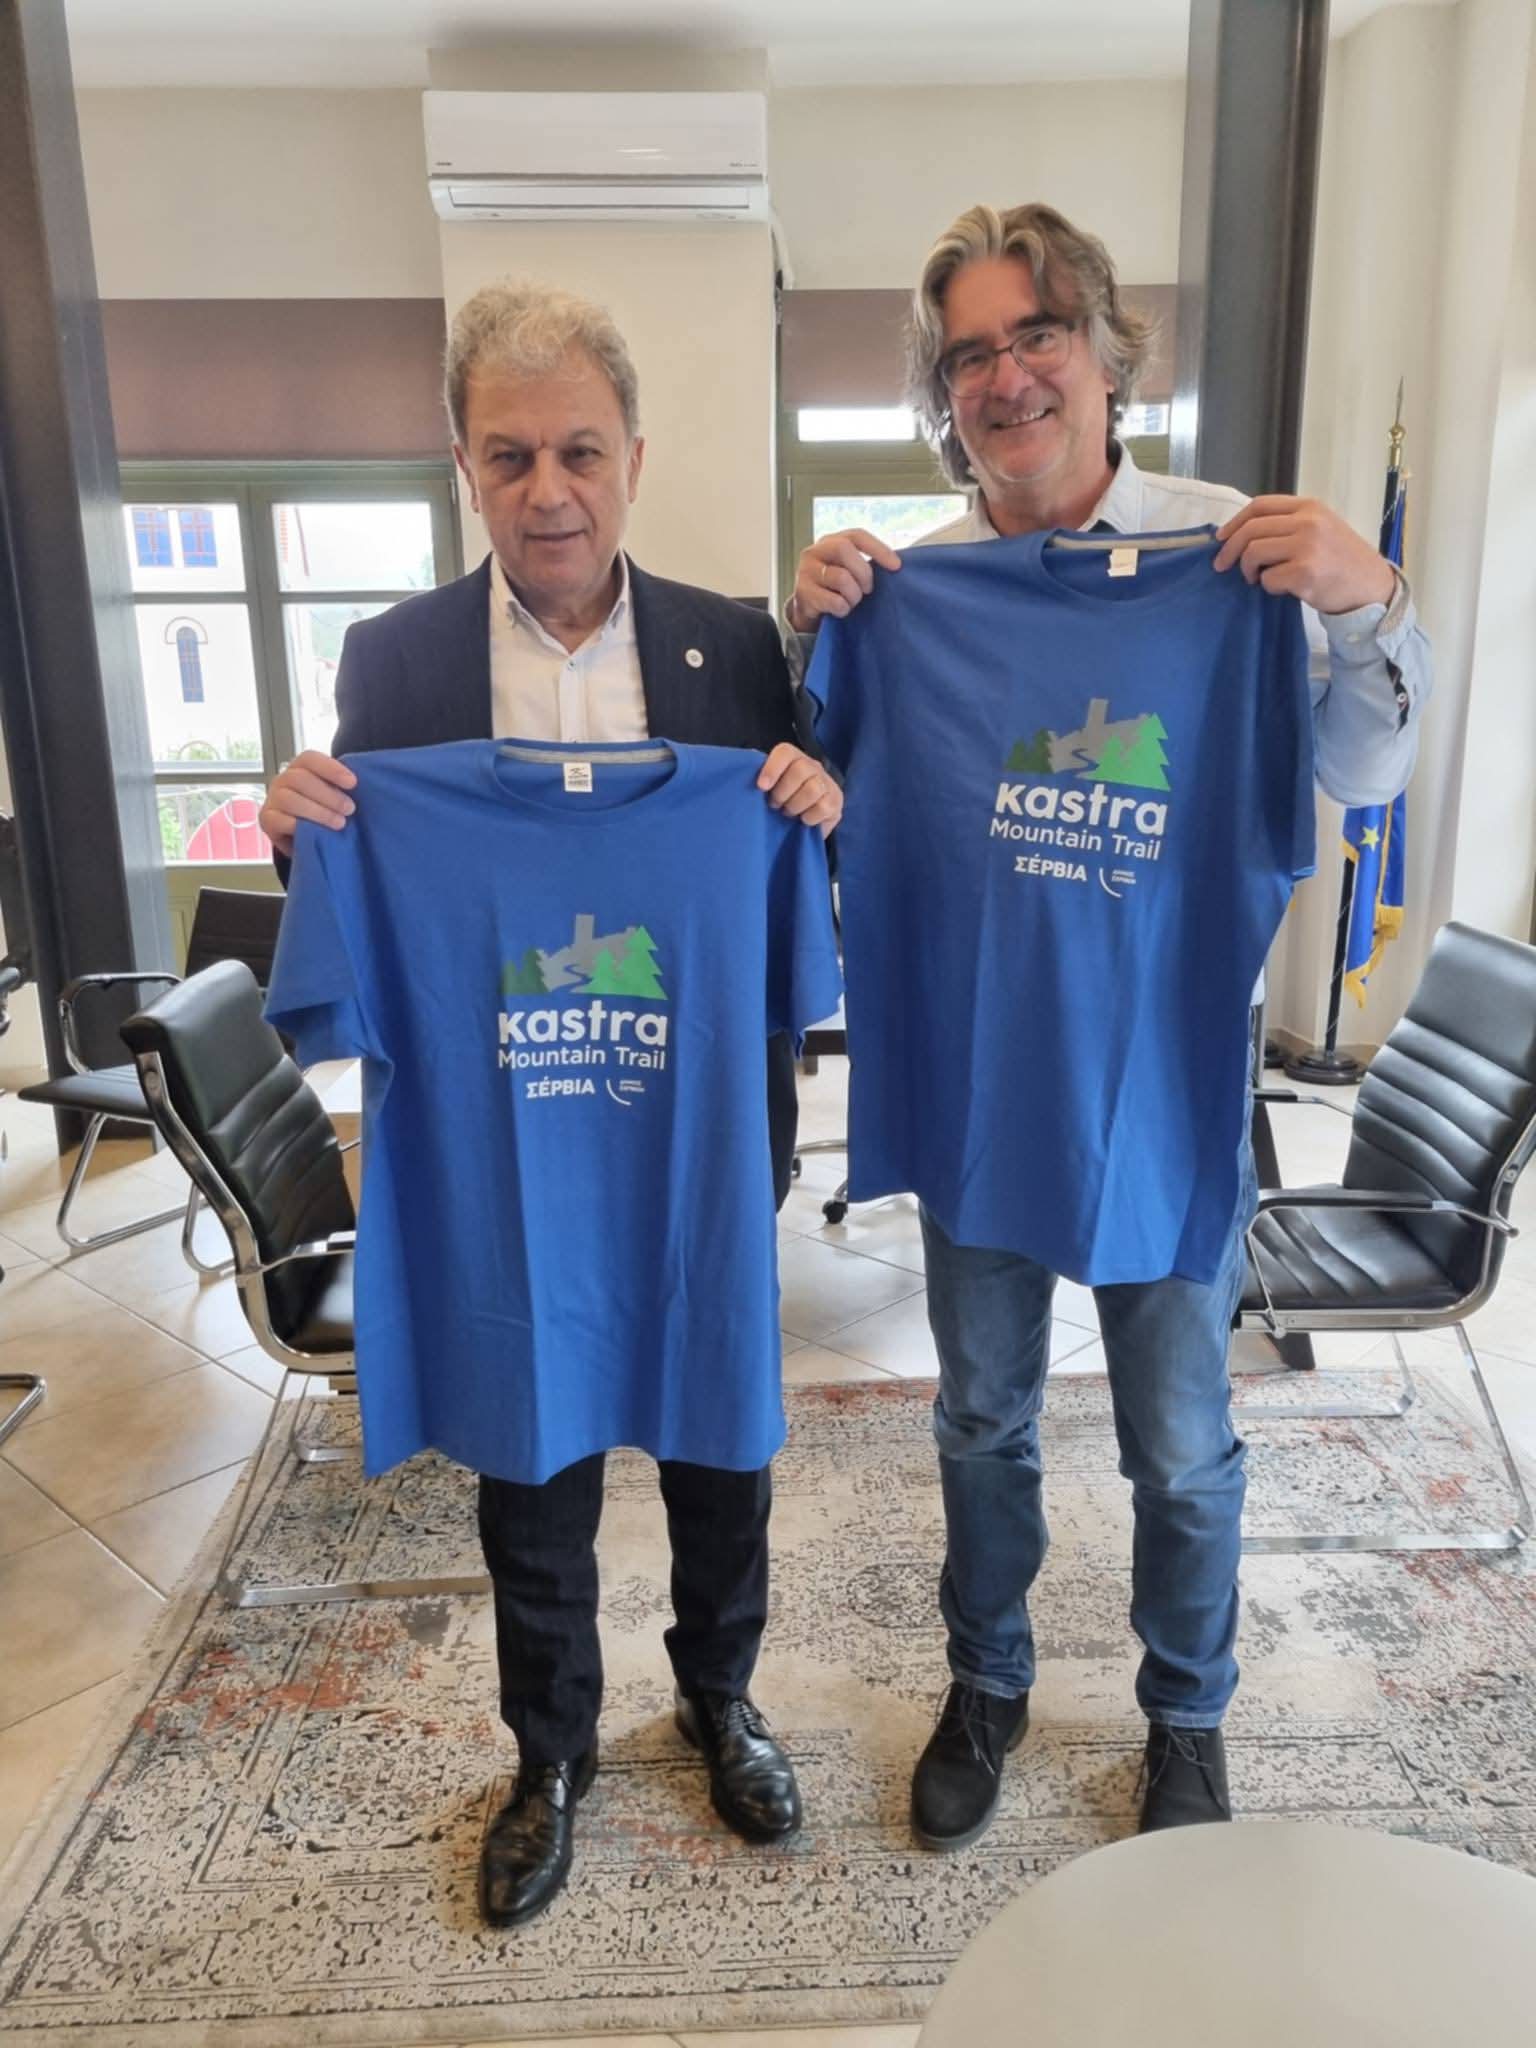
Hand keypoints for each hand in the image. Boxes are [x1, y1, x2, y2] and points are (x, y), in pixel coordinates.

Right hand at [259, 751, 357, 859]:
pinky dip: (298, 826)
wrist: (303, 837)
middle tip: (350, 809)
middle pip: (300, 779)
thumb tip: (365, 786)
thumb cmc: (323, 810)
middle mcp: (282, 779)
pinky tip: (316, 832)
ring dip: (318, 812)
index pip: (310, 759)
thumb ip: (341, 787)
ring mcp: (272, 799)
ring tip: (339, 823)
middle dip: (328, 795)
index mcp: (300, 768)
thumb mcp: (333, 795)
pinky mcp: (267, 820)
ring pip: (290, 799)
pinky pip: (279, 820)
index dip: (331, 768)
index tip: (353, 783)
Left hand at [757, 743, 842, 836]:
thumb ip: (757, 777)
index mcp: (792, 757)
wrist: (803, 817)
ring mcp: (826, 782)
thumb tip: (742, 774)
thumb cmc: (780, 799)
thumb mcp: (767, 786)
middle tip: (775, 805)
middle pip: (801, 770)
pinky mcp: (836, 801)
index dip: (772, 768)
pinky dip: (810, 817)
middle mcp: (812, 765)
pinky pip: (824, 807)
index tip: (761, 787)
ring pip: (812, 789)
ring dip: (795, 805)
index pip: (785, 753)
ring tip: (788, 812)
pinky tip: (803, 820)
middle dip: (783, 792)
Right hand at [787, 527, 901, 630]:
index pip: (857, 536)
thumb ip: (864, 562)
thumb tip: (896, 565)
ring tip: (852, 601)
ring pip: (841, 578)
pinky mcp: (802, 593)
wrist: (807, 608)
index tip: (896, 566)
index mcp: (830, 541)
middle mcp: (815, 551)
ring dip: (854, 595)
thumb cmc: (834, 587)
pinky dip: (843, 609)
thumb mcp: (847, 568)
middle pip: (844, 550)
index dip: (878, 549)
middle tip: (868, 589)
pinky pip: (834, 601)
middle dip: (863, 573)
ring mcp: (805, 571)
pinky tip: (841, 610)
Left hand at [1213, 496, 1394, 613]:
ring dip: (1248, 570)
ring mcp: (1307, 546)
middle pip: (1251, 529)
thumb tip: (1241, 534)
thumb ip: (1288, 524)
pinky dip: (1268, 587)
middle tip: (1222, 565)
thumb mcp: (1321, 527)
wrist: (1371, 587)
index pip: (1260, 505)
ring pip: (1254, 553)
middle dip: (1229, 549)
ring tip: (1257, 578)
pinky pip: (1268, 579)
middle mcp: (1308, 521)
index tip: (1221, 538)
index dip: (1234, 522)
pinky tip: (1283, 588)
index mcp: (1309, 506)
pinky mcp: (1305, 573)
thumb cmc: (1341, 560)